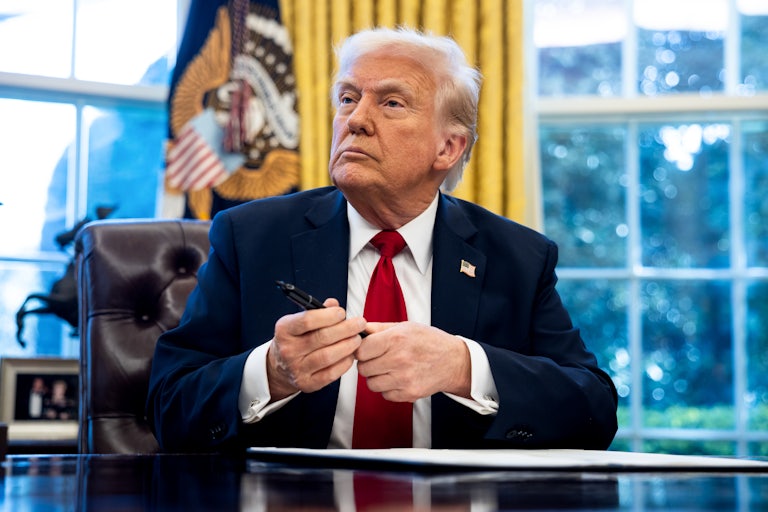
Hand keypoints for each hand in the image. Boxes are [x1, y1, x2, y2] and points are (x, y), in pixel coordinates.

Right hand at [267, 298, 365, 399]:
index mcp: (284, 330)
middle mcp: (288, 350)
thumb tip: (333, 304)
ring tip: (357, 339)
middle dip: (346, 329)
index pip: (307, 320)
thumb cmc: (296, 339)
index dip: (329, 316)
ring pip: (328, 356)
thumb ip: (317, 311)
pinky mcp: (307, 383)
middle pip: (322, 338)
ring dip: (348, 346)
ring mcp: (296, 369)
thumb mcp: (299, 322)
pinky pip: (331, 373)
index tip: (342, 313)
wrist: (280, 367)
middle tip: (359, 324)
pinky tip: (351, 355)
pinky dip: (345, 363)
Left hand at [356, 322, 470, 401]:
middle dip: (367, 364)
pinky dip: (388, 388)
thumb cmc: (429, 341)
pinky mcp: (409, 394)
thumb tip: (358, 329)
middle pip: (363, 369)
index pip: (361, 350)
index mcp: (396, 339)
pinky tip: (398, 378)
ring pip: (371, 384)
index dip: (361, 350)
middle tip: (378, 359)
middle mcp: (399, 359)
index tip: (367, 349)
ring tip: (388, 369)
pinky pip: (385, 395)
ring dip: (376, 378)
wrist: (454, 361)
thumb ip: (380, 328)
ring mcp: (404, 379)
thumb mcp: (406, 326)